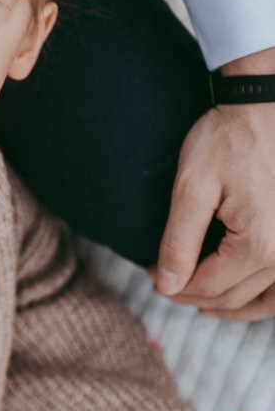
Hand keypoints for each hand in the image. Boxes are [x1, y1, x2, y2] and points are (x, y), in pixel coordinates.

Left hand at [152, 47, 274, 320]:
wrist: (266, 105)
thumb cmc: (229, 139)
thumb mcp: (193, 187)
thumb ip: (178, 242)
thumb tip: (165, 286)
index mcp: (258, 246)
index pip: (205, 286)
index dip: (171, 285)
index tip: (147, 271)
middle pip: (231, 295)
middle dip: (191, 294)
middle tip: (162, 279)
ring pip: (262, 300)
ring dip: (229, 306)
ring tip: (198, 303)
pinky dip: (261, 297)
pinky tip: (240, 295)